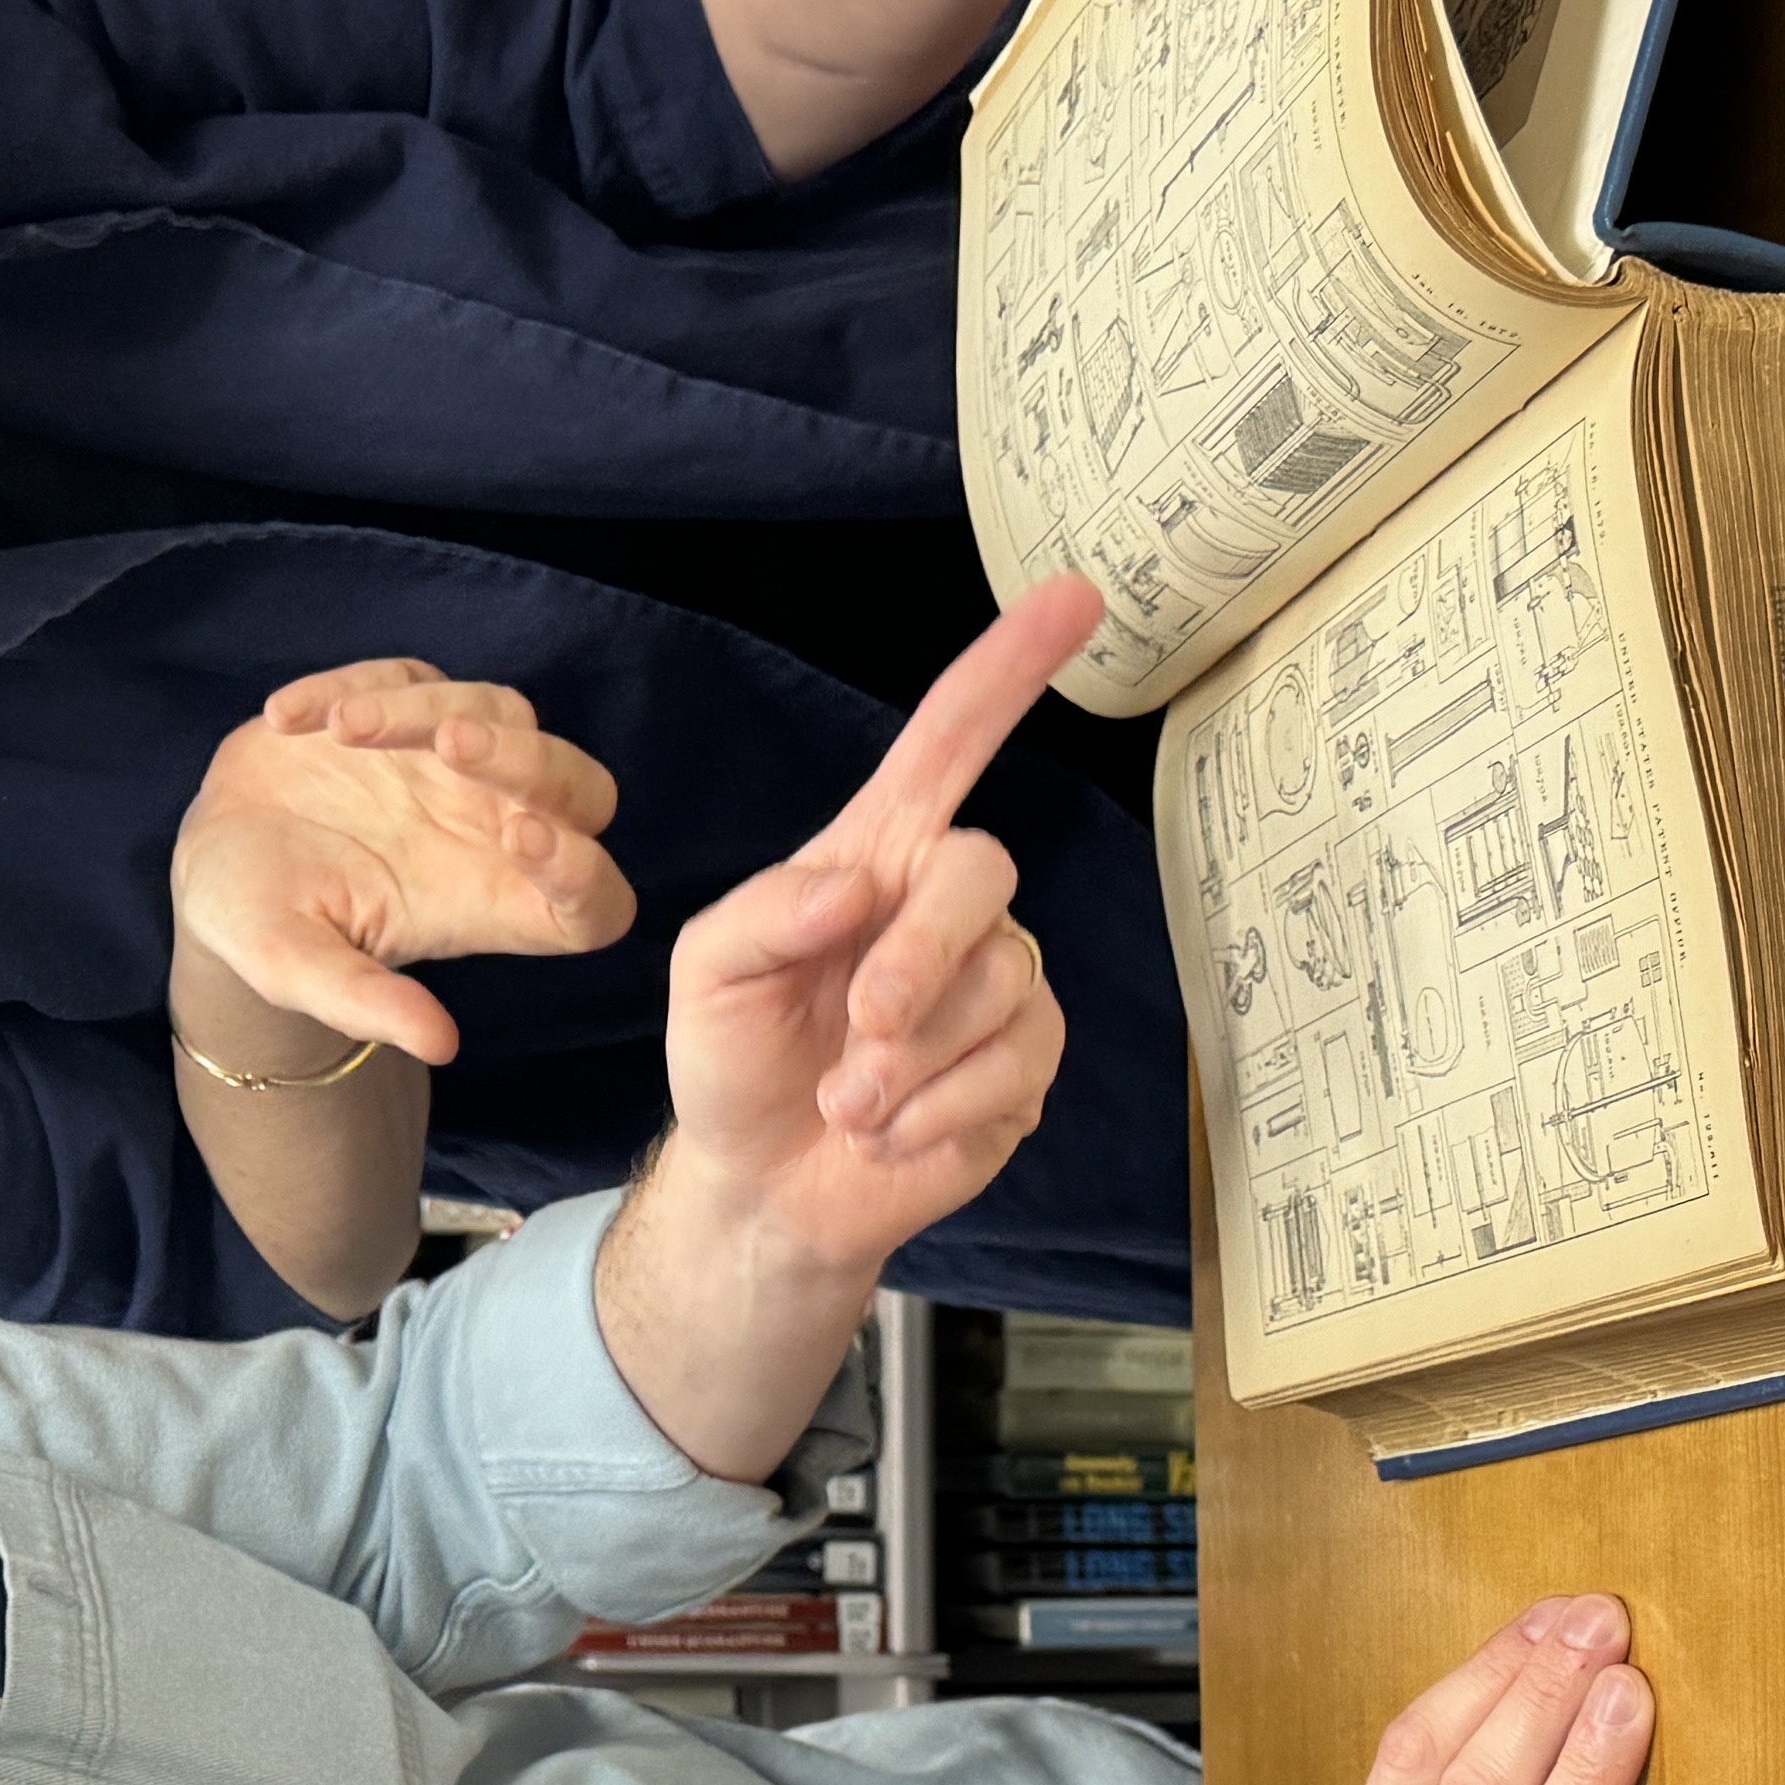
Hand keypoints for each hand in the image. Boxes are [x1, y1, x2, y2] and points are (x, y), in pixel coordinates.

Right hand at [170, 663, 631, 1068]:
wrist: (210, 862)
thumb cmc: (265, 929)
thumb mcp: (298, 971)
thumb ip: (366, 1003)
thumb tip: (441, 1044)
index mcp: (490, 907)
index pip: (593, 902)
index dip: (582, 874)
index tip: (522, 841)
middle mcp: (494, 831)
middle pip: (581, 790)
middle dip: (529, 762)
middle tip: (447, 745)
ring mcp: (459, 765)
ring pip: (503, 714)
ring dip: (429, 711)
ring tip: (342, 729)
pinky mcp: (411, 707)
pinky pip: (416, 678)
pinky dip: (361, 686)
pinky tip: (289, 721)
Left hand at [647, 577, 1101, 1278]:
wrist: (759, 1187)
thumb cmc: (733, 1059)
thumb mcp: (709, 973)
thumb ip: (769, 912)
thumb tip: (858, 890)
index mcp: (877, 854)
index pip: (951, 742)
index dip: (1008, 670)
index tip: (1074, 597)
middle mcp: (948, 908)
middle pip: (984, 871)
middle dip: (919, 955)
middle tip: (859, 1027)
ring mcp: (995, 987)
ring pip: (998, 985)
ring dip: (904, 1061)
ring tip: (844, 1101)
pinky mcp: (1021, 1069)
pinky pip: (1010, 1068)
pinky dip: (931, 1112)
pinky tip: (884, 1133)